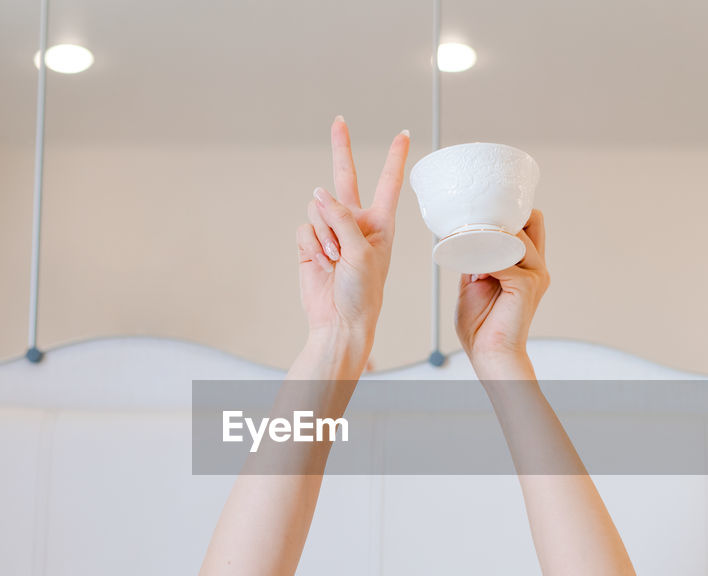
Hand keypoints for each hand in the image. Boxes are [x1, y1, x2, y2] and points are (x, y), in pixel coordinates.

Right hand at [296, 117, 409, 358]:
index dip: (395, 157)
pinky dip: (311, 244)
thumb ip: (341, 218)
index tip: (403, 133)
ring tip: (334, 259)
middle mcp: (356, 223)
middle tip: (339, 121)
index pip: (388, 183)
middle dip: (341, 148)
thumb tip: (317, 193)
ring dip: (324, 234)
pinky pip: (304, 228)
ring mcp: (332, 233)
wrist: (340, 322)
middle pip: (346, 178)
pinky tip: (320, 262)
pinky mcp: (311, 244)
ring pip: (318, 209)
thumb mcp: (361, 252)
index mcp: (380, 224)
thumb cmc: (363, 293)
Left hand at [455, 210, 548, 374]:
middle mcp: (537, 267)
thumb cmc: (482, 326)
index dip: (508, 217)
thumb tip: (466, 239)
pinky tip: (474, 272)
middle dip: (506, 219)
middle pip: (533, 220)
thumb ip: (476, 259)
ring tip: (471, 255)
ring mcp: (535, 274)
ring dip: (490, 240)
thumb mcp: (474, 283)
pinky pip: (502, 258)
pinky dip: (484, 260)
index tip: (480, 221)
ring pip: (514, 236)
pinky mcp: (527, 284)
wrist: (489, 353)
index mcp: (528, 266)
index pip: (529, 225)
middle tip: (478, 230)